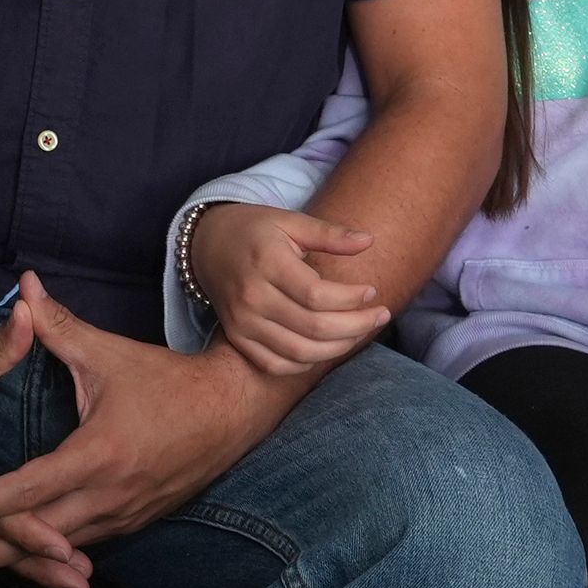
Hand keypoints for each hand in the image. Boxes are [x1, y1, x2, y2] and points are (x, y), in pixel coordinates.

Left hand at [0, 273, 300, 582]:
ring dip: (14, 559)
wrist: (232, 409)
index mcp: (97, 455)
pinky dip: (50, 553)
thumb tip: (23, 287)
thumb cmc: (168, 380)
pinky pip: (84, 544)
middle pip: (36, 537)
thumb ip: (59, 325)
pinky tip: (24, 557)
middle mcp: (109, 496)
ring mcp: (124, 516)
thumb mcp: (109, 353)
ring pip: (60, 548)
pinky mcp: (134, 522)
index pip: (27, 489)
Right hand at [191, 203, 389, 377]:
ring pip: (300, 352)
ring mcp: (242, 322)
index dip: (351, 299)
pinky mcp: (237, 339)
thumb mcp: (290, 221)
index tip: (373, 292)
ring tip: (360, 332)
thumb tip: (369, 241)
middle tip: (380, 316)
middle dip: (356, 326)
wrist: (206, 245)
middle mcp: (252, 297)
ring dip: (338, 348)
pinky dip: (306, 363)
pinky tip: (327, 347)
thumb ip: (329, 234)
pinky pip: (277, 365)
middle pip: (314, 327)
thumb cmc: (255, 230)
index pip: (317, 295)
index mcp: (267, 262)